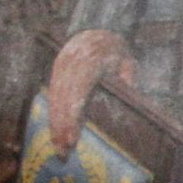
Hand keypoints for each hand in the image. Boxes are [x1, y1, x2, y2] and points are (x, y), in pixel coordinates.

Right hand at [43, 28, 135, 151]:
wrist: (97, 31)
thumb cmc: (116, 52)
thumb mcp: (127, 62)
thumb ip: (127, 78)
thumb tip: (129, 94)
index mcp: (88, 62)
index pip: (77, 94)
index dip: (73, 118)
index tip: (72, 138)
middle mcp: (70, 66)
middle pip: (63, 101)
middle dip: (62, 128)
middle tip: (64, 152)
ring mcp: (60, 69)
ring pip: (54, 100)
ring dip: (55, 125)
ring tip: (59, 148)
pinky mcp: (56, 72)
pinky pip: (52, 96)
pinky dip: (53, 115)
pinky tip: (55, 132)